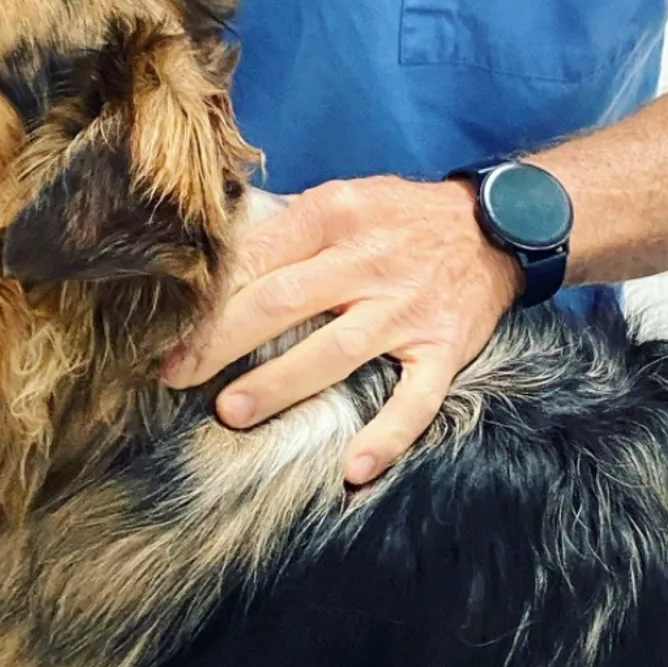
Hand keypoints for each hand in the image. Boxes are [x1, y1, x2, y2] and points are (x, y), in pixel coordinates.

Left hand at [160, 176, 521, 484]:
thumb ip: (288, 229)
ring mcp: (408, 308)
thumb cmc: (402, 217)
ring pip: (337, 351)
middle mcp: (370, 261)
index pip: (259, 256)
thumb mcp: (344, 198)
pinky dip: (388, 434)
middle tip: (177, 375)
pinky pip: (416, 398)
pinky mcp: (444, 348)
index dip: (210, 298)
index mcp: (336, 215)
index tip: (168, 334)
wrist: (499, 227)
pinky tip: (354, 468)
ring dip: (282, 384)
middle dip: (223, 342)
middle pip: (283, 302)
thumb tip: (215, 265)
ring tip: (232, 412)